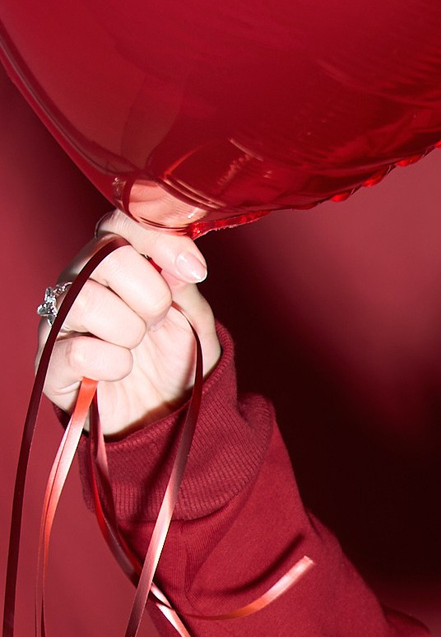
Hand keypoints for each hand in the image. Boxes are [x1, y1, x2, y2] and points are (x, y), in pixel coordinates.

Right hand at [40, 207, 220, 436]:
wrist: (166, 415)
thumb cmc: (174, 358)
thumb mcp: (193, 317)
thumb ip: (183, 282)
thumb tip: (181, 259)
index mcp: (112, 260)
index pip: (120, 221)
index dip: (159, 239)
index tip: (195, 269)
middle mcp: (79, 281)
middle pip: (107, 256)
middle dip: (150, 295)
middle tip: (157, 321)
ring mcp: (60, 319)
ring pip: (87, 301)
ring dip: (130, 331)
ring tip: (137, 346)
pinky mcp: (50, 361)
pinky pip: (77, 351)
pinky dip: (113, 364)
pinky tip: (120, 370)